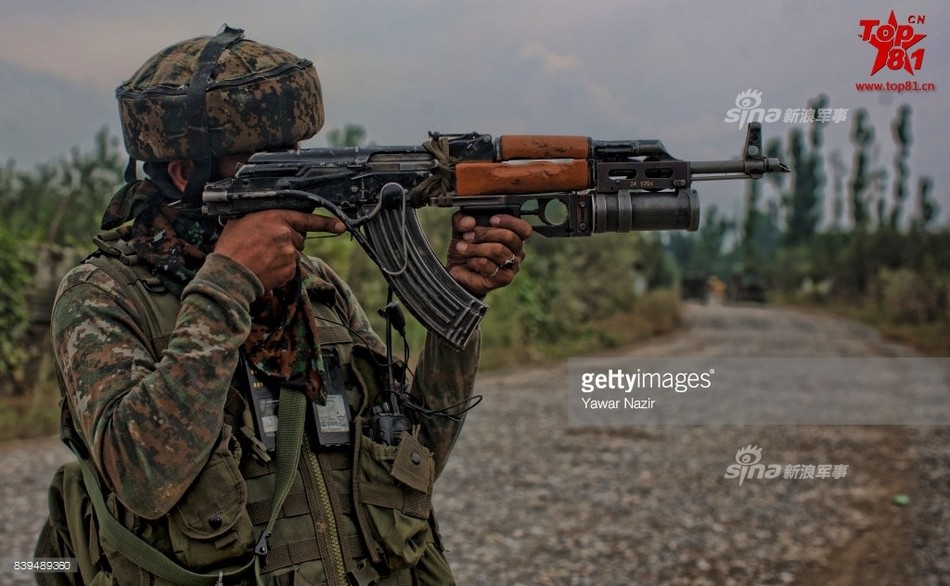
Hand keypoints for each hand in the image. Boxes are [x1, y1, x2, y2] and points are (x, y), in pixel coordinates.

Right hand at [214, 210, 345, 291]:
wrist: (229, 274)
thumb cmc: (231, 248)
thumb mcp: (241, 222)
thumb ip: (261, 218)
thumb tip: (268, 219)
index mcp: (274, 216)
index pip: (306, 218)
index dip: (326, 222)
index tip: (340, 225)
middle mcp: (285, 232)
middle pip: (299, 238)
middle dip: (288, 242)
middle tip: (267, 247)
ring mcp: (289, 252)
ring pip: (295, 253)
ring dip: (283, 256)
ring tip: (262, 258)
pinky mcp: (290, 269)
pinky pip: (291, 268)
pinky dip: (281, 269)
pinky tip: (266, 268)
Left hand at [446, 212, 532, 295]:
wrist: (457, 271)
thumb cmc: (466, 248)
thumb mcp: (461, 229)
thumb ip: (462, 220)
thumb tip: (469, 222)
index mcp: (514, 235)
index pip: (523, 228)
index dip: (509, 221)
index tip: (491, 219)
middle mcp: (517, 251)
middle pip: (509, 236)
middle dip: (485, 233)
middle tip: (467, 235)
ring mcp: (512, 266)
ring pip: (499, 250)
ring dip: (476, 248)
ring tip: (462, 247)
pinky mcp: (504, 279)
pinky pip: (491, 267)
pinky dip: (476, 261)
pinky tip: (470, 261)